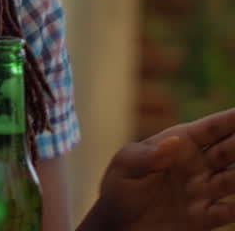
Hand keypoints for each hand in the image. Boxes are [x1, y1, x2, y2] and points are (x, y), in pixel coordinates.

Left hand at [84, 106, 234, 229]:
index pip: (212, 129)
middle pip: (232, 150)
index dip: (232, 119)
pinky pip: (229, 211)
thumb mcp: (124, 168)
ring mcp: (203, 191)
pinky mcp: (204, 217)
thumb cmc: (118, 190)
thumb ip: (147, 157)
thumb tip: (174, 142)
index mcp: (177, 146)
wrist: (116, 227)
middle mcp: (196, 166)